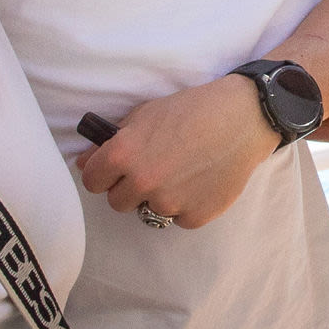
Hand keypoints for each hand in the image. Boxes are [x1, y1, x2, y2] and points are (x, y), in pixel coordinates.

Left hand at [78, 75, 284, 229]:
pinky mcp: (195, 216)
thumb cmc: (192, 110)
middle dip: (130, 188)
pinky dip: (186, 205)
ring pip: (149, 211)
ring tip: (183, 172)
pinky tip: (200, 182)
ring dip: (160, 197)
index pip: (92, 181)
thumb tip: (85, 162)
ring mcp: (169, 202)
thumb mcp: (145, 114)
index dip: (103, 174)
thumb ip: (112, 141)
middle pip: (117, 202)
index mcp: (123, 155)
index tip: (115, 170)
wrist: (242, 118)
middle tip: (154, 168)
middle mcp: (142, 182)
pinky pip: (179, 219)